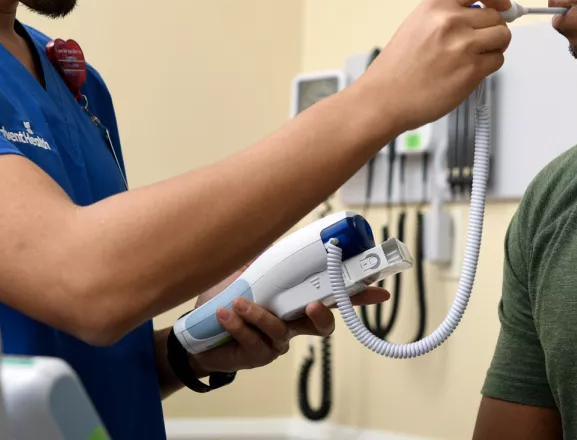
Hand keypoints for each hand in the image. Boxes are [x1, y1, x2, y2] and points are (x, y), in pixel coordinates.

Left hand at [188, 271, 388, 376]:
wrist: (195, 329)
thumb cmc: (225, 297)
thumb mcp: (247, 270)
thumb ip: (266, 256)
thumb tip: (276, 222)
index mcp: (296, 299)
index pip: (333, 295)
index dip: (359, 294)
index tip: (381, 289)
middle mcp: (293, 322)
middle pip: (323, 324)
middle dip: (321, 315)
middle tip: (313, 303)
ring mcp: (277, 341)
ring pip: (281, 329)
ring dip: (258, 314)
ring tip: (236, 301)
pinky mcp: (257, 356)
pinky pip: (254, 340)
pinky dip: (238, 323)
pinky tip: (224, 313)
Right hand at [358, 0, 512, 131]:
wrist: (385, 96)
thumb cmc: (398, 65)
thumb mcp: (418, 23)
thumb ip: (450, 14)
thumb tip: (484, 12)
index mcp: (436, 5)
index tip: (502, 5)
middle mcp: (451, 21)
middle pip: (496, 16)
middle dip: (492, 28)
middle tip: (480, 40)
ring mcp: (463, 46)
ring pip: (502, 37)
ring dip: (494, 47)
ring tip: (474, 56)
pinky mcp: (472, 70)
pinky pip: (498, 60)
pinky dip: (489, 65)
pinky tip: (468, 71)